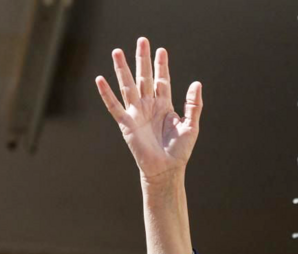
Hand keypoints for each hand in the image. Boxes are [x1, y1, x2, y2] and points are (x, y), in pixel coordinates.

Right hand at [96, 38, 202, 183]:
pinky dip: (107, 94)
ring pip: (128, 86)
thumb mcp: (191, 126)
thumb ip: (193, 104)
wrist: (166, 170)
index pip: (162, 80)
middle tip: (142, 40)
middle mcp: (149, 106)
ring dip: (122, 69)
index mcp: (164, 105)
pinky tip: (100, 80)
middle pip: (144, 77)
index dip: (161, 66)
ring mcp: (136, 113)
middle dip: (142, 59)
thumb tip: (196, 83)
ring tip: (117, 51)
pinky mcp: (126, 124)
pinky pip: (114, 106)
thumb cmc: (179, 151)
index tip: (161, 50)